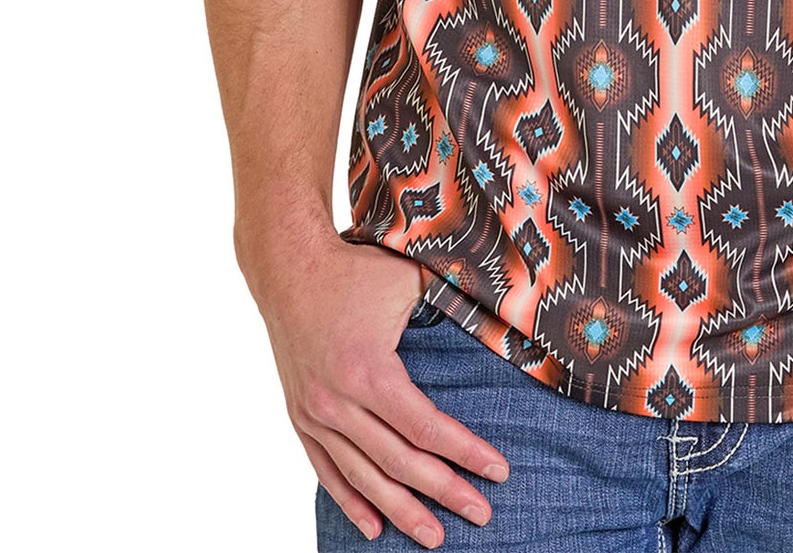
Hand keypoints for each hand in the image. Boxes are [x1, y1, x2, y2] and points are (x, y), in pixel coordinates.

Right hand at [250, 235, 509, 545]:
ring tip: (433, 537)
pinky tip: (374, 527)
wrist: (288, 267)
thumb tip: (504, 302)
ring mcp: (315, 414)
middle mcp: (338, 401)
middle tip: (481, 515)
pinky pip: (327, 469)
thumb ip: (452, 296)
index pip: (426, 427)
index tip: (498, 471)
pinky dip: (351, 500)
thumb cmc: (354, 269)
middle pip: (398, 461)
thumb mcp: (408, 278)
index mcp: (369, 371)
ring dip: (399, 510)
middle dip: (443, 491)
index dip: (465, 452)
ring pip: (363, 475)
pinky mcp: (301, 416)